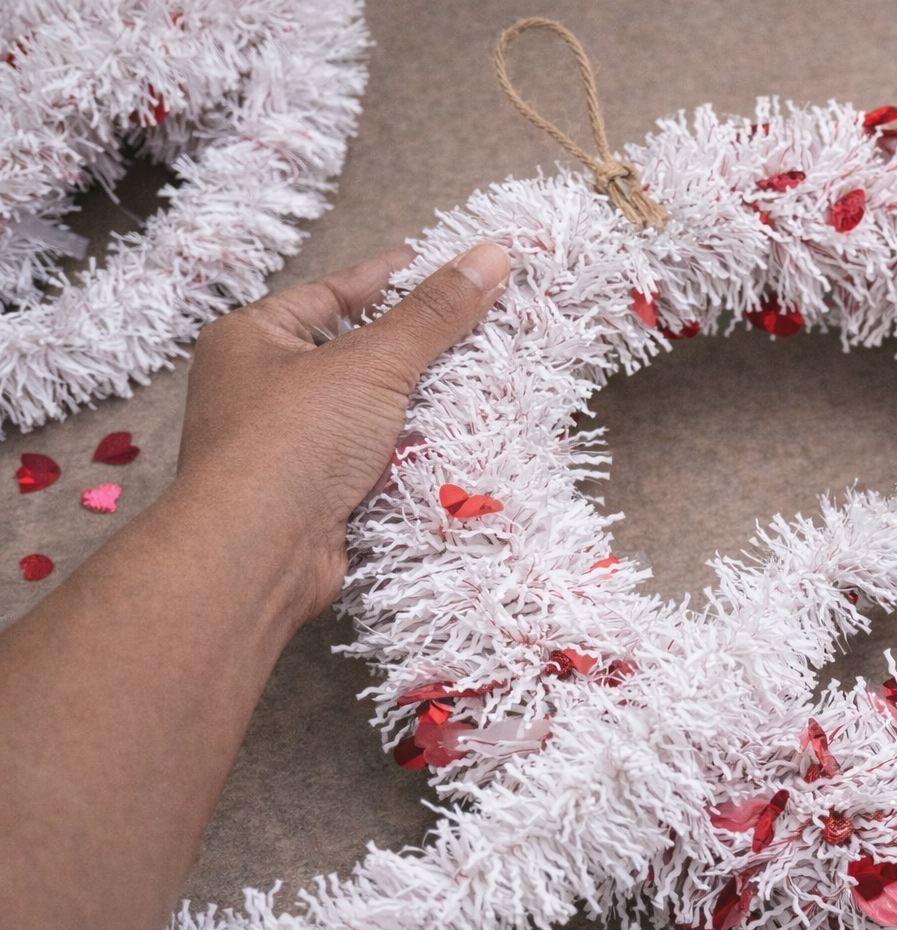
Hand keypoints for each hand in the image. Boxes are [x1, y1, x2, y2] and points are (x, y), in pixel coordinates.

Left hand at [177, 241, 510, 622]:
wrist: (258, 552)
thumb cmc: (292, 442)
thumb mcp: (372, 363)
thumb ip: (434, 313)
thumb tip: (490, 257)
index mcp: (251, 339)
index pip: (332, 293)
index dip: (387, 278)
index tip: (430, 263)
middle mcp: (258, 388)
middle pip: (350, 353)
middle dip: (409, 345)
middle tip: (468, 322)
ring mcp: (283, 444)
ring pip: (362, 410)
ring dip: (412, 403)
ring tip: (472, 379)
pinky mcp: (309, 494)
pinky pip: (367, 458)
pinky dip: (404, 451)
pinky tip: (446, 442)